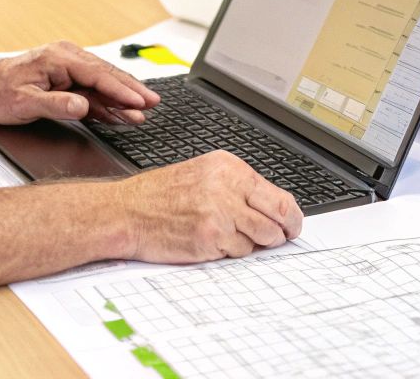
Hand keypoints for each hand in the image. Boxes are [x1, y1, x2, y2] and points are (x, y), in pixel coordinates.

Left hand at [0, 41, 159, 124]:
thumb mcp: (24, 102)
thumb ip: (55, 105)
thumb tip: (82, 106)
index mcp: (59, 58)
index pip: (98, 74)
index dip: (121, 89)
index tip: (139, 101)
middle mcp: (66, 58)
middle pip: (106, 75)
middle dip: (131, 90)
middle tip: (153, 103)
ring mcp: (67, 68)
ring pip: (101, 83)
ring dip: (121, 98)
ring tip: (142, 112)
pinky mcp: (66, 79)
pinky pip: (91, 91)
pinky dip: (106, 103)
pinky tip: (120, 114)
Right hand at [114, 150, 303, 261]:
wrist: (126, 211)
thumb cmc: (159, 196)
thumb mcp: (203, 175)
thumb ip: (237, 188)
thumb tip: (273, 209)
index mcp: (229, 167)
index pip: (279, 195)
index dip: (292, 216)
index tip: (293, 225)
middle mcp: (228, 185)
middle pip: (280, 216)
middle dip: (283, 232)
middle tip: (280, 239)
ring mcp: (221, 212)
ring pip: (262, 237)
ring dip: (252, 243)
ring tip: (228, 236)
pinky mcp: (211, 237)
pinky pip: (238, 252)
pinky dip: (229, 252)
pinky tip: (209, 241)